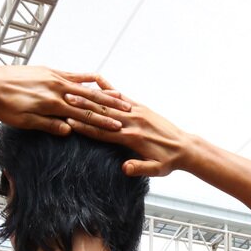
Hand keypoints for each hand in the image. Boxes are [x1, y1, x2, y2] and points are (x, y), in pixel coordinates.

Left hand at [0, 66, 127, 136]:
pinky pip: (72, 74)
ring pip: (85, 86)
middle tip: (128, 113)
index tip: (118, 127)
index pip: (83, 115)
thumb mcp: (24, 121)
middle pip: (89, 99)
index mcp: (52, 104)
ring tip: (121, 98)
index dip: (102, 122)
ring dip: (104, 93)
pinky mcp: (48, 70)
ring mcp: (53, 77)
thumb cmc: (3, 105)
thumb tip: (69, 130)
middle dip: (110, 107)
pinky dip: (87, 77)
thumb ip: (48, 125)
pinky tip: (98, 79)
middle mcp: (56, 88)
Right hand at [63, 90, 191, 178]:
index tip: (69, 123)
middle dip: (83, 108)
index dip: (86, 128)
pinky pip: (122, 97)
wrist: (185, 147)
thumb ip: (140, 168)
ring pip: (110, 103)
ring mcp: (137, 112)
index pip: (104, 132)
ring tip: (73, 92)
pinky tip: (96, 80)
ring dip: (91, 98)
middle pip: (103, 114)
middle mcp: (133, 122)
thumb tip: (125, 169)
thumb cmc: (168, 161)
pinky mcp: (142, 108)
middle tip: (64, 101)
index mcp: (133, 138)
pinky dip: (109, 89)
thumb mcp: (156, 169)